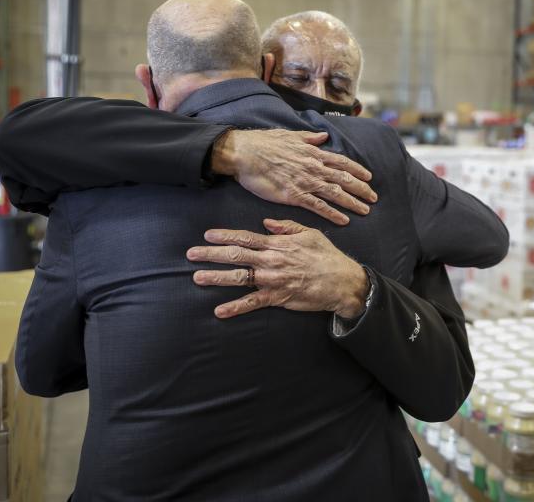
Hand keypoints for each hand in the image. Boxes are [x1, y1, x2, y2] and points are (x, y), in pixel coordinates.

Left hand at [186, 219, 368, 319]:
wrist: (342, 282)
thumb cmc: (327, 256)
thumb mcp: (309, 234)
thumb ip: (286, 227)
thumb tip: (266, 222)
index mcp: (277, 244)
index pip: (245, 238)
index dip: (225, 236)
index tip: (208, 235)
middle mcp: (271, 261)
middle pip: (235, 256)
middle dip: (211, 254)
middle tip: (191, 254)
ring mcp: (273, 280)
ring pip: (239, 278)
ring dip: (216, 277)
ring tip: (197, 277)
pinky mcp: (278, 298)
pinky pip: (252, 303)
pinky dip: (235, 308)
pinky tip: (219, 311)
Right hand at [212, 129, 375, 225]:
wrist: (245, 153)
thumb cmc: (264, 142)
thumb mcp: (290, 135)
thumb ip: (309, 137)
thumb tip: (323, 136)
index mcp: (313, 152)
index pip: (342, 162)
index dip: (357, 170)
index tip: (369, 177)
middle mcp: (313, 167)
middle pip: (344, 179)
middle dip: (361, 189)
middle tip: (373, 198)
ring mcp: (305, 182)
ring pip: (335, 194)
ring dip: (352, 202)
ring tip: (365, 210)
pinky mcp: (294, 195)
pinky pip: (318, 207)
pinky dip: (333, 214)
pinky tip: (344, 220)